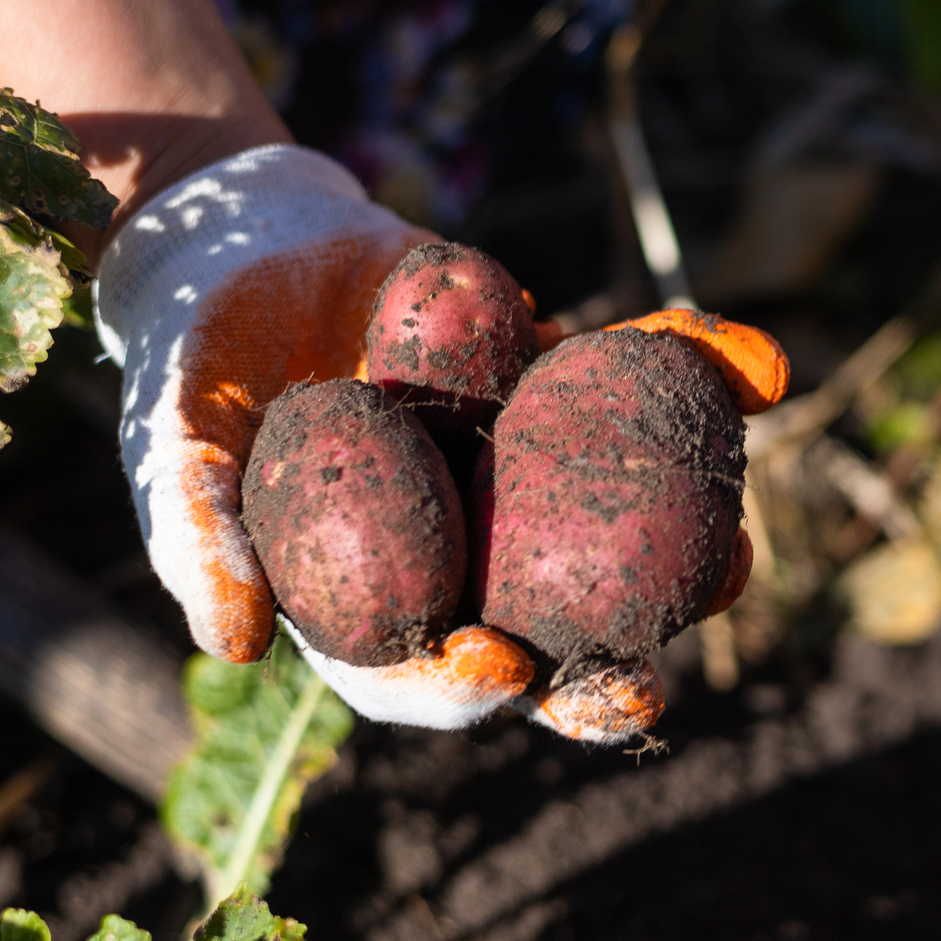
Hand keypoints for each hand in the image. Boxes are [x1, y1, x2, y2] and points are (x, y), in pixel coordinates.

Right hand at [97, 145, 782, 744]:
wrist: (253, 250)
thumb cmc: (199, 369)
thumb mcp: (176, 445)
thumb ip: (198, 537)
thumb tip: (236, 643)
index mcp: (380, 605)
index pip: (428, 678)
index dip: (467, 690)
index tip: (500, 663)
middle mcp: (469, 561)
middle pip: (550, 642)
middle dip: (607, 675)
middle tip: (647, 678)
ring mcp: (530, 486)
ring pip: (624, 537)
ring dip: (691, 551)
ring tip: (734, 549)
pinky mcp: (569, 399)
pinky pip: (642, 397)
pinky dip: (703, 377)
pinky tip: (764, 367)